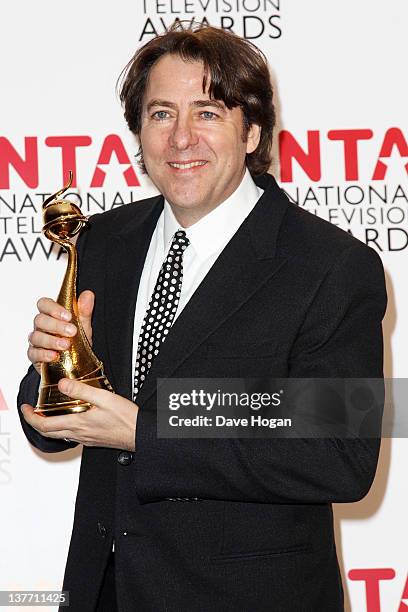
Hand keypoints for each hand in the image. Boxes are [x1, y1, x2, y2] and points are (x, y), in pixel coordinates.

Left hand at [21, 378, 137, 450]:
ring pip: (59, 435)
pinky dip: (62, 427)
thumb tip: (62, 384)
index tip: (25, 408)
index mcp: (78, 423)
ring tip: (46, 413)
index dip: (30, 417)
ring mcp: (85, 439)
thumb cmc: (126, 418)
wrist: (140, 434)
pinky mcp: (93, 440)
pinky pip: (71, 435)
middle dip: (34, 422)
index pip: (44, 425)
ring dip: (48, 425)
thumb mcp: (104, 398)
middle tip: (30, 411)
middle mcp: (79, 434)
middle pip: (48, 432)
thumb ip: (82, 390)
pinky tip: (69, 418)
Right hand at [27, 290, 94, 374]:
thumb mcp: (84, 325)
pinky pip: (33, 353)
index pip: (44, 304)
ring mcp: (36, 341)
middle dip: (56, 325)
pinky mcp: (35, 355)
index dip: (53, 308)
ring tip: (66, 345)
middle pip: (39, 320)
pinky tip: (54, 356)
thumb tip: (88, 294)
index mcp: (51, 314)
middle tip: (72, 331)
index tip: (68, 316)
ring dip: (51, 340)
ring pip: (36, 336)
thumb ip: (85, 311)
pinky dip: (43, 354)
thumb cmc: (77, 339)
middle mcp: (41, 326)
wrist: (77, 362)